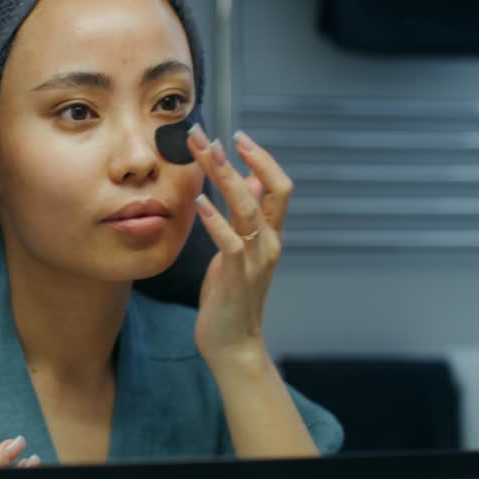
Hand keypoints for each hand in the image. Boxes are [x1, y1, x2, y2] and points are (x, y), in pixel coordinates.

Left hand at [185, 127, 286, 366]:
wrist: (233, 344)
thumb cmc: (231, 295)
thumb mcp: (240, 249)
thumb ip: (245, 218)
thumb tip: (246, 180)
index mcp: (272, 234)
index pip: (279, 186)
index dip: (262, 158)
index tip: (237, 136)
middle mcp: (270, 243)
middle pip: (269, 188)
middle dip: (239, 158)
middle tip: (207, 135)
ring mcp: (256, 259)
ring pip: (248, 208)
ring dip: (224, 177)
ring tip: (203, 154)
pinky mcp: (237, 276)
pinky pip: (229, 241)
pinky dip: (215, 219)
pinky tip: (198, 201)